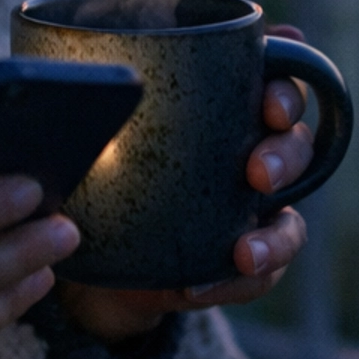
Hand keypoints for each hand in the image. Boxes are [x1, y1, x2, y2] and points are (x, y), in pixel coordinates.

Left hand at [58, 23, 312, 343]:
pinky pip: (257, 279)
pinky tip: (195, 289)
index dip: (286, 88)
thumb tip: (60, 69)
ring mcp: (250, 216)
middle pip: (298, 145)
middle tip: (259, 174)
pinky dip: (233, 285)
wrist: (88, 256)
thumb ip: (91, 101)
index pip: (278, 82)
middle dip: (286, 154)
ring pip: (291, 220)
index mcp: (227, 107)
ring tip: (243, 254)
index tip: (268, 104)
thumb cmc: (97, 171)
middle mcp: (250, 156)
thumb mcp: (92, 130)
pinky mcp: (237, 268)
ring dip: (276, 237)